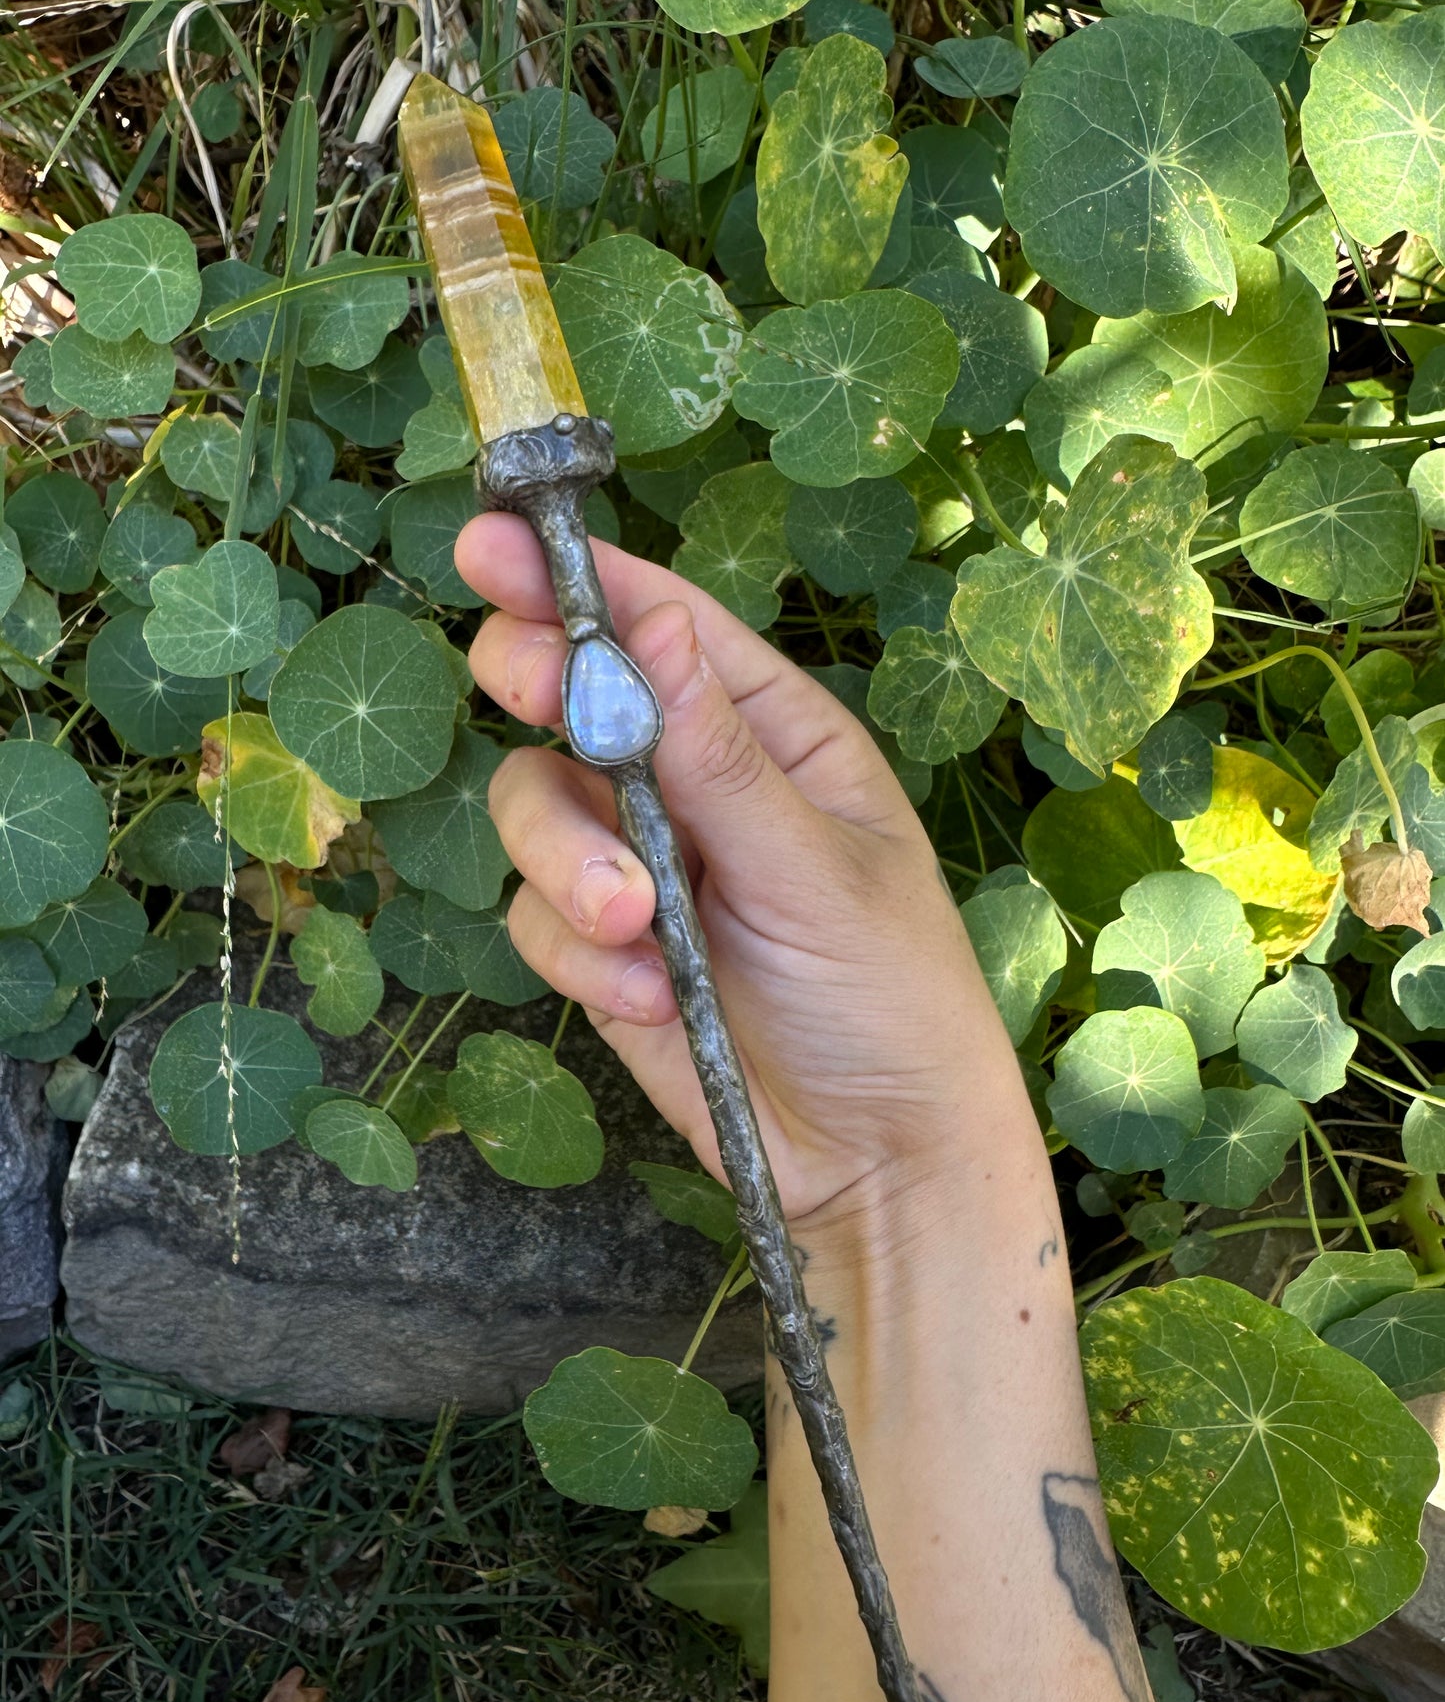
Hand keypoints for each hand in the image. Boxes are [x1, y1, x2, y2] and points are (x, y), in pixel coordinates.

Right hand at [457, 516, 1024, 1241]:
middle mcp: (694, 785)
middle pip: (570, 696)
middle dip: (542, 696)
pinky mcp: (604, 951)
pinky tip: (645, 999)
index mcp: (772, 736)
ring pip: (533, 809)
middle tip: (533, 694)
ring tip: (634, 932)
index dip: (576, 578)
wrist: (875, 1163)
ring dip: (565, 865)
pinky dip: (576, 957)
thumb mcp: (815, 870)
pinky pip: (536, 920)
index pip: (663, 627)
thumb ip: (718, 756)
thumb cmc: (890, 998)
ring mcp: (641, 866)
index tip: (492, 538)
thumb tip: (655, 621)